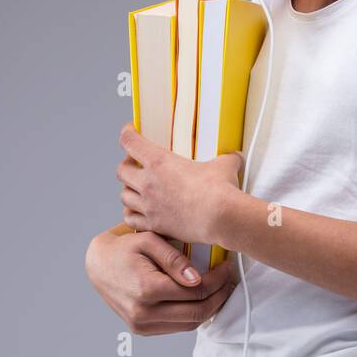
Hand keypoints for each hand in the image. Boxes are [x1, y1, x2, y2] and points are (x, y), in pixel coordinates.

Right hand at [85, 224, 237, 334]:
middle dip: (219, 296)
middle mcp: (143, 312)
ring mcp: (142, 325)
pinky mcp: (142, 330)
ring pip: (190, 324)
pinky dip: (194, 315)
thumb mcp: (149, 241)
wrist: (98, 265)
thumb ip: (174, 259)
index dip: (217, 280)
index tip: (226, 267)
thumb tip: (198, 278)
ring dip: (210, 308)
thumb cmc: (124, 248)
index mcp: (147, 289)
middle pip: (197, 312)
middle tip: (229, 279)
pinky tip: (201, 299)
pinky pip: (177, 327)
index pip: (196, 291)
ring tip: (219, 289)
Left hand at [116, 123, 243, 247]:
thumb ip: (225, 158)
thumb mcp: (223, 164)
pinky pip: (130, 219)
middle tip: (135, 165)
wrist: (220, 217)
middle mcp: (148, 183)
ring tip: (138, 190)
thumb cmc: (219, 190)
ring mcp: (149, 205)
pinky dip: (132, 214)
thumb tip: (235, 156)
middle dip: (127, 165)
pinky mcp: (154, 224)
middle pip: (121, 170)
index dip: (127, 134)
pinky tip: (139, 212)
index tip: (129, 132)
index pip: (130, 142)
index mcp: (160, 161)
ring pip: (123, 196)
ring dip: (129, 191)